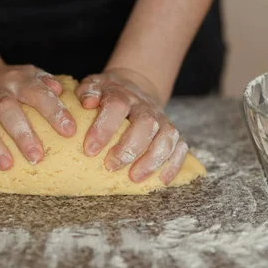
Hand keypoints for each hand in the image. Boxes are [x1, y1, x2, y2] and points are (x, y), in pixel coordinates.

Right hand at [0, 61, 76, 169]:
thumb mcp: (31, 76)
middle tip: (36, 157)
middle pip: (6, 108)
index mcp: (19, 81)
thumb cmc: (12, 85)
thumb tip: (60, 90)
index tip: (69, 131)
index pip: (38, 93)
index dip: (54, 111)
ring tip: (6, 165)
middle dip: (22, 133)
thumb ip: (47, 83)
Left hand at [75, 68, 187, 183]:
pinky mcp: (170, 132)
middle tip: (111, 166)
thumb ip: (86, 93)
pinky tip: (161, 180)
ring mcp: (161, 118)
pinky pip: (180, 147)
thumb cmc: (106, 95)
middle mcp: (144, 106)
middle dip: (129, 148)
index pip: (116, 106)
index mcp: (122, 94)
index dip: (104, 128)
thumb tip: (89, 102)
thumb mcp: (92, 87)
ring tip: (134, 178)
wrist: (132, 87)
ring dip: (152, 159)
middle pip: (146, 123)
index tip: (90, 150)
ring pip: (166, 136)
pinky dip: (173, 164)